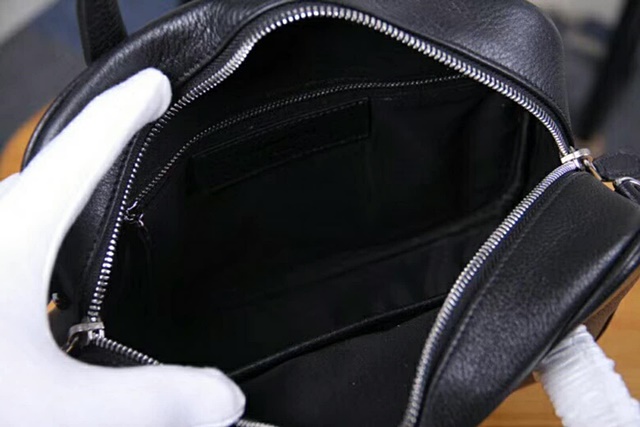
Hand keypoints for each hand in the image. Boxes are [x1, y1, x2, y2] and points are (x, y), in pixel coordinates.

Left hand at [0, 69, 244, 426]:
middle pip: (44, 170)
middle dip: (91, 144)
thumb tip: (225, 399)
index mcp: (9, 235)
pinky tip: (36, 290)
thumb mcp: (55, 413)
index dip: (129, 112)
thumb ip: (152, 401)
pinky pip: (2, 244)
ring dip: (51, 201)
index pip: (85, 150)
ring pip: (11, 210)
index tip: (156, 83)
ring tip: (90, 209)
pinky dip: (24, 245)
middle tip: (130, 131)